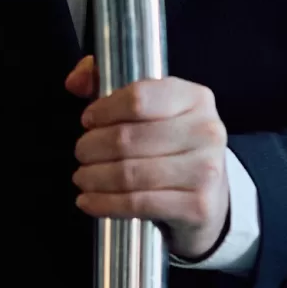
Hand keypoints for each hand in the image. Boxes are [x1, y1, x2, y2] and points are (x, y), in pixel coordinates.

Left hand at [66, 56, 229, 260]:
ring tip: (82, 177)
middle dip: (92, 147)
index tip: (89, 120)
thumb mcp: (152, 106)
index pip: (139, 98)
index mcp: (194, 98)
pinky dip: (105, 204)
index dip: (104, 110)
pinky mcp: (198, 206)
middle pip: (128, 138)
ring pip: (129, 174)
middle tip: (82, 153)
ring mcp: (205, 170)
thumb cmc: (174, 144)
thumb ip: (109, 83)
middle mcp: (206, 131)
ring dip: (94, 177)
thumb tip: (75, 82)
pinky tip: (88, 201)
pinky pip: (137, 204)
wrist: (211, 192)